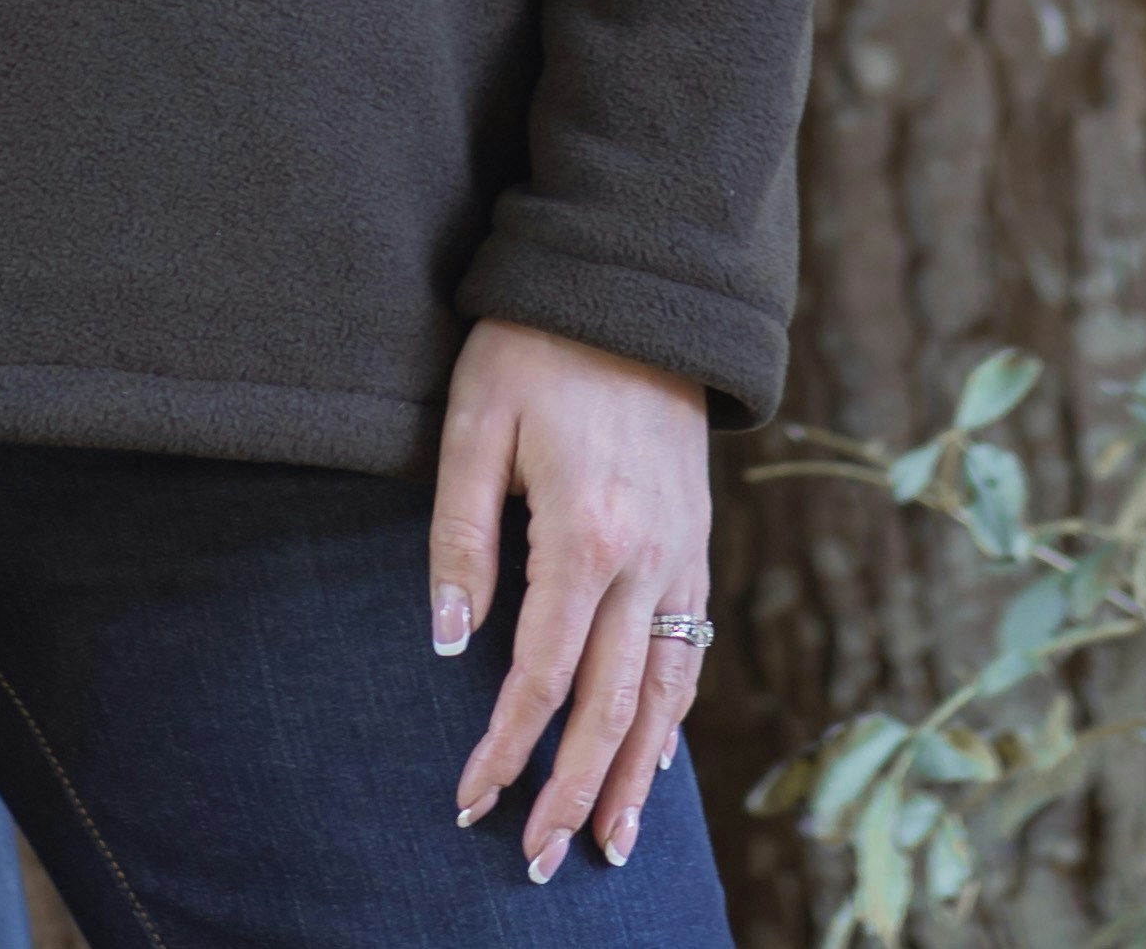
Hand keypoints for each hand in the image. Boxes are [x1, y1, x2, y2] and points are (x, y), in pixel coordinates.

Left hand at [431, 316, 712, 880]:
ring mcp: (683, 552)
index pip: (540, 678)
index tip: (468, 800)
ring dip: (636, 775)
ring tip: (610, 844)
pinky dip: (672, 715)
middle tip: (536, 860)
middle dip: (572, 793)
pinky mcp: (697, 540)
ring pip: (666, 692)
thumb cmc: (537, 346)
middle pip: (612, 707)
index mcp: (584, 535)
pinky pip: (692, 649)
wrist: (636, 284)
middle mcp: (647, 558)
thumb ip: (459, 538)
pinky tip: (651, 754)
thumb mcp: (475, 425)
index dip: (504, 749)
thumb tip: (448, 644)